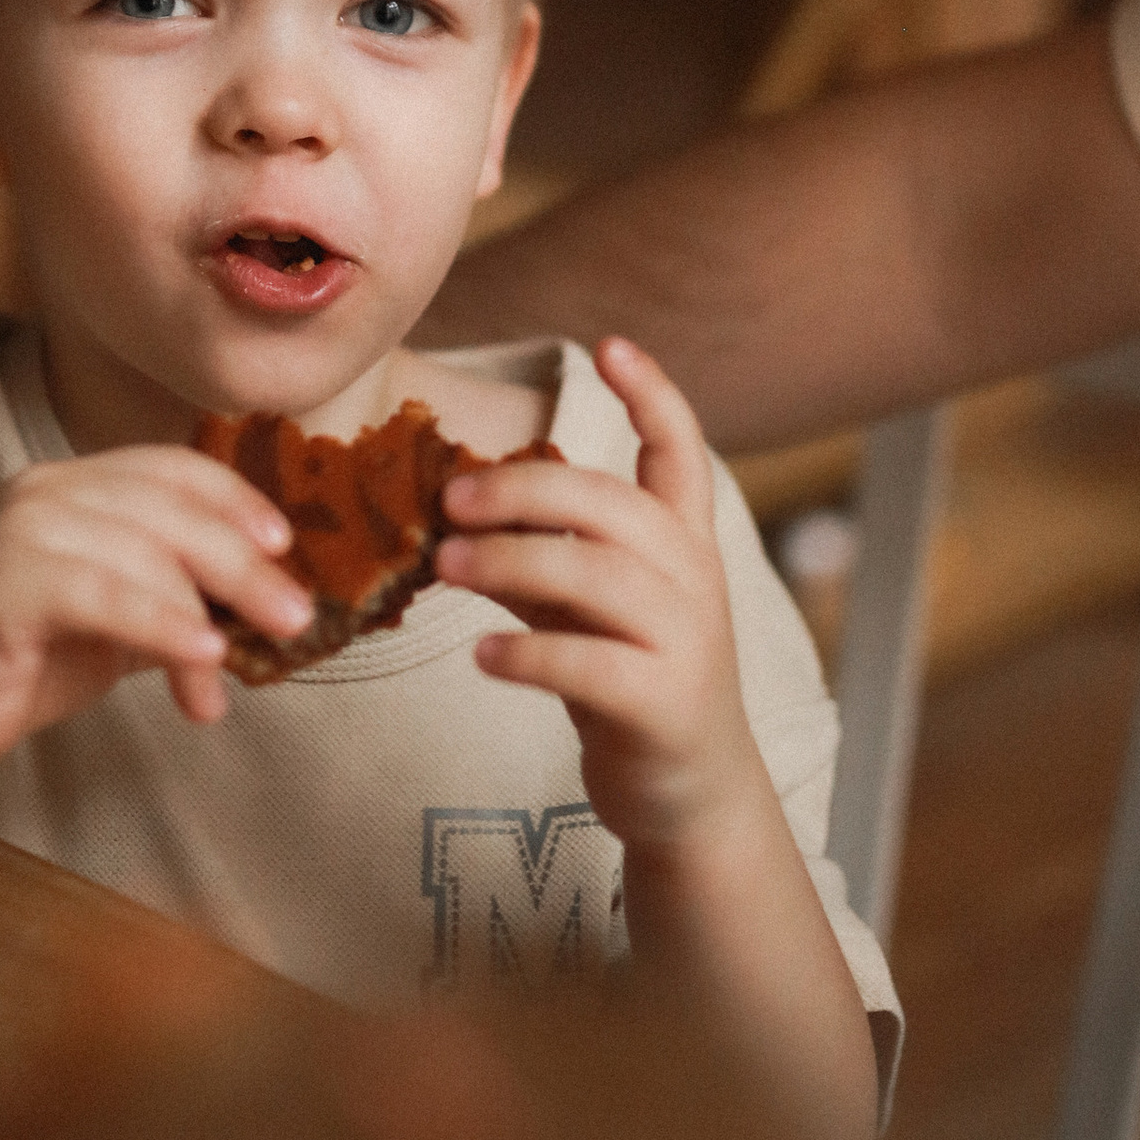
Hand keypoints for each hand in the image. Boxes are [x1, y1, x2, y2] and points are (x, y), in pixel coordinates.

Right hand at [0, 447, 315, 772]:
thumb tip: (258, 615)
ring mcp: (21, 529)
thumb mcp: (110, 627)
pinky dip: (162, 624)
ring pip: (145, 550)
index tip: (283, 546)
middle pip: (171, 507)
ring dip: (208, 610)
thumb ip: (171, 604)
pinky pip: (104, 593)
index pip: (171, 470)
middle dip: (243, 563)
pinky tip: (202, 658)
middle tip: (295, 618)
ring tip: (240, 665)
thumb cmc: (9, 663)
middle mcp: (47, 491)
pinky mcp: (3, 580)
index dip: (235, 500)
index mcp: (72, 487)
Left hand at [434, 337, 773, 855]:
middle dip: (524, 490)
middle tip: (450, 498)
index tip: (610, 344)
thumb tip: (456, 514)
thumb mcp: (591, 609)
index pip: (681, 452)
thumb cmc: (630, 683)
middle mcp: (693, 581)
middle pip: (611, 505)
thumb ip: (546, 557)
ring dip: (512, 561)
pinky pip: (589, 664)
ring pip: (596, 576)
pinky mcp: (663, 703)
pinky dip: (529, 653)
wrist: (692, 796)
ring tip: (447, 567)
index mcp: (682, 544)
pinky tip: (482, 656)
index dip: (652, 394)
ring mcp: (685, 642)